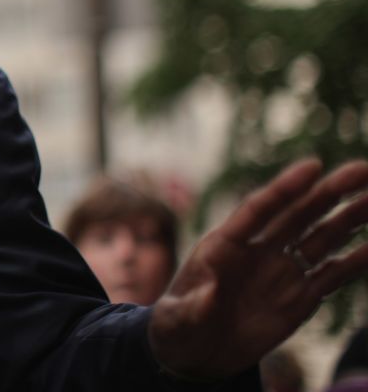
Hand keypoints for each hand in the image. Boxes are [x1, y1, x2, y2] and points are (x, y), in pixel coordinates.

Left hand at [149, 159, 367, 379]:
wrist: (196, 356)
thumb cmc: (176, 330)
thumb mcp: (174, 319)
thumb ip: (190, 307)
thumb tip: (207, 293)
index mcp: (223, 246)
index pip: (258, 209)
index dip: (285, 188)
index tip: (314, 166)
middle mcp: (257, 252)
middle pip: (298, 215)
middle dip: (329, 192)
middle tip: (362, 169)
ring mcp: (281, 273)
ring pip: (321, 239)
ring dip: (349, 218)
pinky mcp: (300, 298)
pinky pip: (331, 275)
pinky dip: (354, 261)